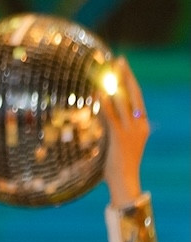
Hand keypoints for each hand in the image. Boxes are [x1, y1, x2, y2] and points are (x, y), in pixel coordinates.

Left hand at [101, 57, 147, 207]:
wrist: (125, 181)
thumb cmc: (118, 164)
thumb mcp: (120, 142)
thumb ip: (115, 127)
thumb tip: (104, 113)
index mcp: (143, 125)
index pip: (137, 98)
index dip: (130, 81)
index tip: (123, 67)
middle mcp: (140, 125)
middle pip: (134, 94)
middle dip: (126, 75)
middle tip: (119, 59)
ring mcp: (131, 130)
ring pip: (124, 101)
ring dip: (115, 84)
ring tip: (107, 69)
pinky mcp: (119, 137)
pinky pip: (111, 115)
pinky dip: (105, 103)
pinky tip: (99, 91)